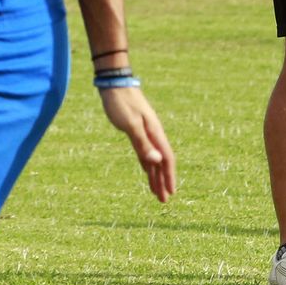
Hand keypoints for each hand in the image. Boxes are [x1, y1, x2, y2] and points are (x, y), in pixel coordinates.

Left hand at [99, 86, 176, 201]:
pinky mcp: (136, 131)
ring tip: (156, 192)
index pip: (166, 159)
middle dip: (163, 181)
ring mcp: (146, 132)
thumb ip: (143, 144)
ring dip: (156, 175)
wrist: (115, 84)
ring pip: (153, 159)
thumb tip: (157, 161)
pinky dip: (147, 164)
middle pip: (162, 162)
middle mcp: (153, 134)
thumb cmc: (121, 103)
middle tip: (164, 200)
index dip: (169, 176)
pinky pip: (145, 152)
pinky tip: (147, 170)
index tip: (171, 193)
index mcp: (154, 133)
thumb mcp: (130, 125)